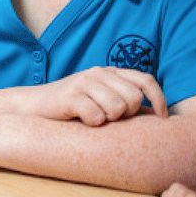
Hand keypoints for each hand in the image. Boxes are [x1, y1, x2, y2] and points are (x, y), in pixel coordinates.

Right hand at [31, 66, 167, 125]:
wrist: (33, 106)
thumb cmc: (72, 107)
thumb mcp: (100, 97)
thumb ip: (123, 98)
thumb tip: (157, 115)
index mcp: (109, 72)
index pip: (145, 80)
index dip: (159, 99)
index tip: (162, 118)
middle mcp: (98, 73)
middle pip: (133, 98)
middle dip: (127, 115)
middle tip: (111, 119)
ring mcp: (83, 83)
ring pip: (117, 108)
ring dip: (108, 120)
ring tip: (95, 119)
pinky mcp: (70, 96)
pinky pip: (96, 116)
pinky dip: (92, 124)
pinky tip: (82, 121)